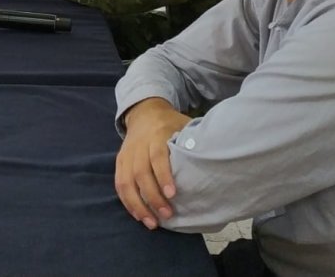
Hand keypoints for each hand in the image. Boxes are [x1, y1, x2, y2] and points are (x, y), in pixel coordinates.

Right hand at [115, 98, 190, 229]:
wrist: (144, 112)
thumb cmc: (170, 123)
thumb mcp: (184, 125)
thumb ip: (194, 141)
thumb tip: (215, 162)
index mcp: (156, 135)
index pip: (157, 157)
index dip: (163, 176)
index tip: (172, 195)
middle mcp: (138, 145)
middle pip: (140, 173)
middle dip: (152, 197)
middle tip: (167, 215)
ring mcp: (127, 154)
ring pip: (126, 181)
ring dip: (138, 204)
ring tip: (151, 223)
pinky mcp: (120, 161)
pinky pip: (119, 183)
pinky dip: (126, 201)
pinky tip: (138, 215)